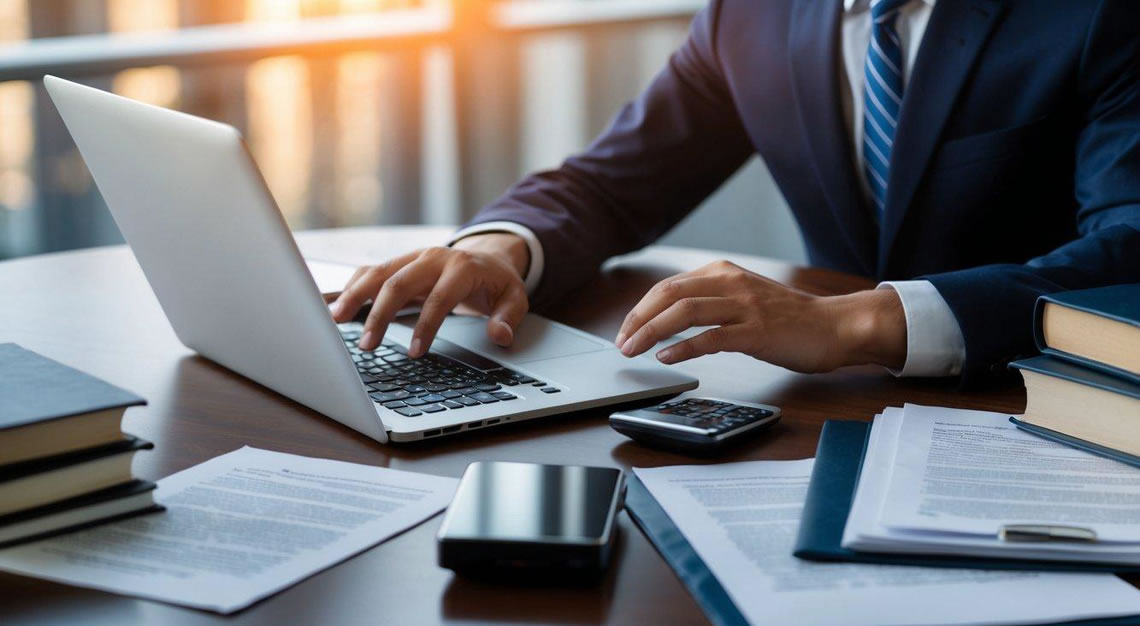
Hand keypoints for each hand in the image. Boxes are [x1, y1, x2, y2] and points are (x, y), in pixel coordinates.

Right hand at [329, 233, 529, 355]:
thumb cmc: (498, 283)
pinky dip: (352, 287)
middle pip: (399, 282)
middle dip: (380, 314)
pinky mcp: (400, 263)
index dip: (426, 325)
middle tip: (368, 345)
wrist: (488, 258)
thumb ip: (508, 317)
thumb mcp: (514, 299)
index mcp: (461, 267)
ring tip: (336, 321)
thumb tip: (500, 335)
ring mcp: (413, 258)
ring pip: (377, 273)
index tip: (415, 353)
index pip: (439, 297)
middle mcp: (433, 257)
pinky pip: (370, 272)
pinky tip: (337, 307)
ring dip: (355, 296)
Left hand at [614, 260, 905, 372]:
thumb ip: (711, 302)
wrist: (835, 325)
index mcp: (723, 273)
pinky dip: (683, 347)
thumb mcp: (744, 298)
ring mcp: (745, 307)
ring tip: (634, 350)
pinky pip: (711, 337)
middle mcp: (731, 283)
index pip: (668, 287)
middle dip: (638, 320)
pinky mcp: (757, 332)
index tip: (625, 331)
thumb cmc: (789, 318)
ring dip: (652, 332)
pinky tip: (666, 357)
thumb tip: (669, 320)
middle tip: (620, 343)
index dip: (641, 310)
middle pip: (669, 295)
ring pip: (685, 313)